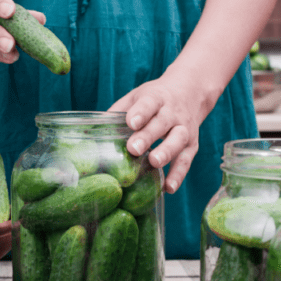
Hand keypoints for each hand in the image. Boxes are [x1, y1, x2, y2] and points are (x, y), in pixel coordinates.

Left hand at [109, 69, 220, 193]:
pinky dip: (178, 175)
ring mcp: (184, 129)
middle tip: (133, 148)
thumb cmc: (154, 100)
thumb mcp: (136, 97)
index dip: (140, 112)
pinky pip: (186, 161)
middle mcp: (172, 113)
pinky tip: (168, 188)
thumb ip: (117, 112)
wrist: (190, 92)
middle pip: (161, 123)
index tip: (131, 122)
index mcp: (156, 98)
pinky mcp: (192, 146)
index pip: (149, 103)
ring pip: (178, 140)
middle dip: (148, 136)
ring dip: (166, 152)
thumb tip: (89, 132)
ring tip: (154, 163)